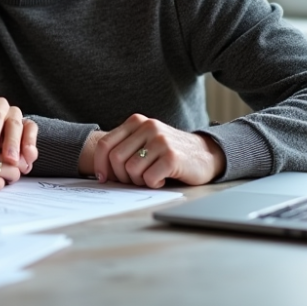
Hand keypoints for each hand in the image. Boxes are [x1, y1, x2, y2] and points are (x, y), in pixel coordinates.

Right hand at [0, 132, 22, 194]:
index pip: (8, 133)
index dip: (14, 144)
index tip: (14, 152)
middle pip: (15, 151)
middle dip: (19, 160)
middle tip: (20, 166)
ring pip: (14, 168)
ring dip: (12, 174)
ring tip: (7, 178)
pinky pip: (1, 184)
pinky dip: (0, 185)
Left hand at [83, 114, 225, 187]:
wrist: (206, 154)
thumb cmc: (169, 153)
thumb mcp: (145, 142)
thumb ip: (124, 148)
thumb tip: (101, 173)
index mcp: (136, 122)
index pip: (105, 144)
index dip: (100, 165)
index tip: (103, 178)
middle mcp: (148, 127)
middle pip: (116, 159)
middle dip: (121, 176)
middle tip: (134, 181)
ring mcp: (160, 140)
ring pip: (131, 170)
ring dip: (138, 181)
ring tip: (151, 177)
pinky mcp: (172, 156)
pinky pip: (148, 178)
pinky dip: (153, 184)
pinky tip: (162, 179)